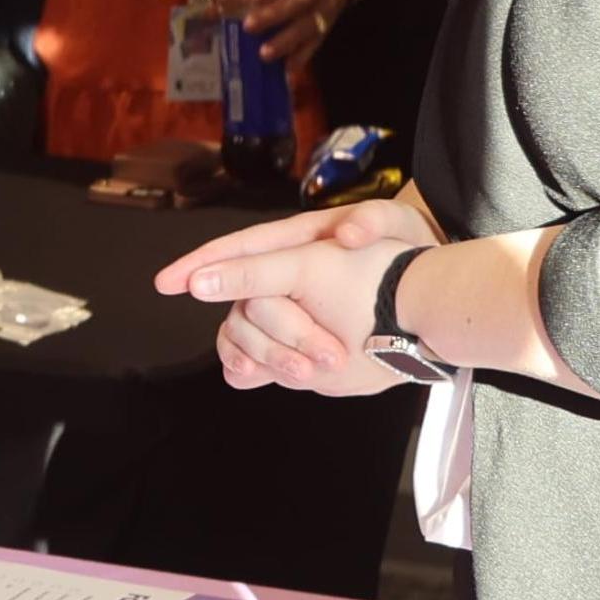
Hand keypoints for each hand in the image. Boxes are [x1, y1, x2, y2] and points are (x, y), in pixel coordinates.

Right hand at [161, 226, 413, 395]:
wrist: (428, 289)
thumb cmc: (403, 245)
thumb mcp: (391, 223)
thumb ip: (371, 220)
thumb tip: (350, 231)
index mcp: (299, 243)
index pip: (239, 250)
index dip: (203, 265)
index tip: (170, 282)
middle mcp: (286, 276)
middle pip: (246, 303)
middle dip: (268, 333)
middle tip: (315, 354)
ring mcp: (290, 309)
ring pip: (246, 334)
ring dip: (266, 356)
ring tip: (298, 374)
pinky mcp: (299, 339)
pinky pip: (259, 358)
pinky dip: (252, 370)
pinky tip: (252, 379)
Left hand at [238, 0, 353, 68]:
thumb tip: (220, 6)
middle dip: (274, 14)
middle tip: (249, 27)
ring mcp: (325, 6)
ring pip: (310, 24)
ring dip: (287, 41)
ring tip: (265, 54)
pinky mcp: (328, 26)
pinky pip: (316, 43)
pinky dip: (301, 56)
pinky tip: (287, 69)